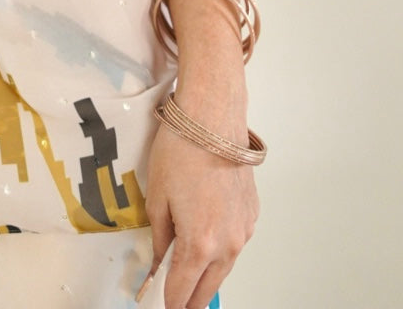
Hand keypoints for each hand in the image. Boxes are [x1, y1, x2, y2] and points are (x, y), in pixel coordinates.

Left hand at [140, 104, 259, 307]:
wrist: (212, 119)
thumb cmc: (181, 151)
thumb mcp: (157, 197)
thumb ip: (159, 239)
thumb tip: (159, 265)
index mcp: (200, 243)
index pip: (182, 291)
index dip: (167, 302)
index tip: (158, 304)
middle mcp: (228, 245)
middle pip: (207, 289)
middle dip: (188, 298)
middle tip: (172, 300)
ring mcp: (244, 231)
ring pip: (223, 269)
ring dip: (205, 275)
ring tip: (185, 274)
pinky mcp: (252, 216)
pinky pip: (234, 244)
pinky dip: (219, 249)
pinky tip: (204, 238)